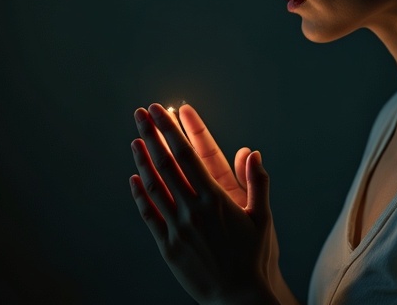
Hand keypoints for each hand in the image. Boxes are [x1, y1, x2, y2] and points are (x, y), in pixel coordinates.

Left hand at [129, 103, 278, 304]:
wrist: (239, 298)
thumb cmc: (255, 257)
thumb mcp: (262, 218)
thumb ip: (257, 183)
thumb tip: (252, 153)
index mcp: (215, 199)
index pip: (188, 155)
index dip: (172, 130)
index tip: (162, 111)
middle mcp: (193, 210)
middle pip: (166, 164)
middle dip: (152, 135)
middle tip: (141, 113)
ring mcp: (178, 228)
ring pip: (154, 187)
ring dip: (143, 161)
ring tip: (135, 139)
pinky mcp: (168, 247)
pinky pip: (149, 216)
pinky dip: (139, 196)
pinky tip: (133, 179)